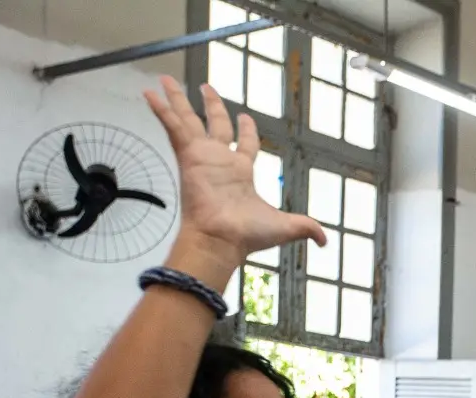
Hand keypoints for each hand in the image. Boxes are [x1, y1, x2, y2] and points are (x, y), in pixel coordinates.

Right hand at [143, 76, 324, 281]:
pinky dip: (161, 110)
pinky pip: (172, 127)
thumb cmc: (247, 235)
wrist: (223, 239)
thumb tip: (324, 240)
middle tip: (205, 87)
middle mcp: (219, 161)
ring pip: (188, 119)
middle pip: (214, 124)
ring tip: (165, 80)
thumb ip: (307, 227)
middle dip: (211, 105)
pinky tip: (150, 93)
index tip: (246, 116)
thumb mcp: (287, 227)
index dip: (247, 129)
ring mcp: (201, 157)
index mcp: (240, 172)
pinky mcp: (187, 156)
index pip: (244, 143)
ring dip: (177, 99)